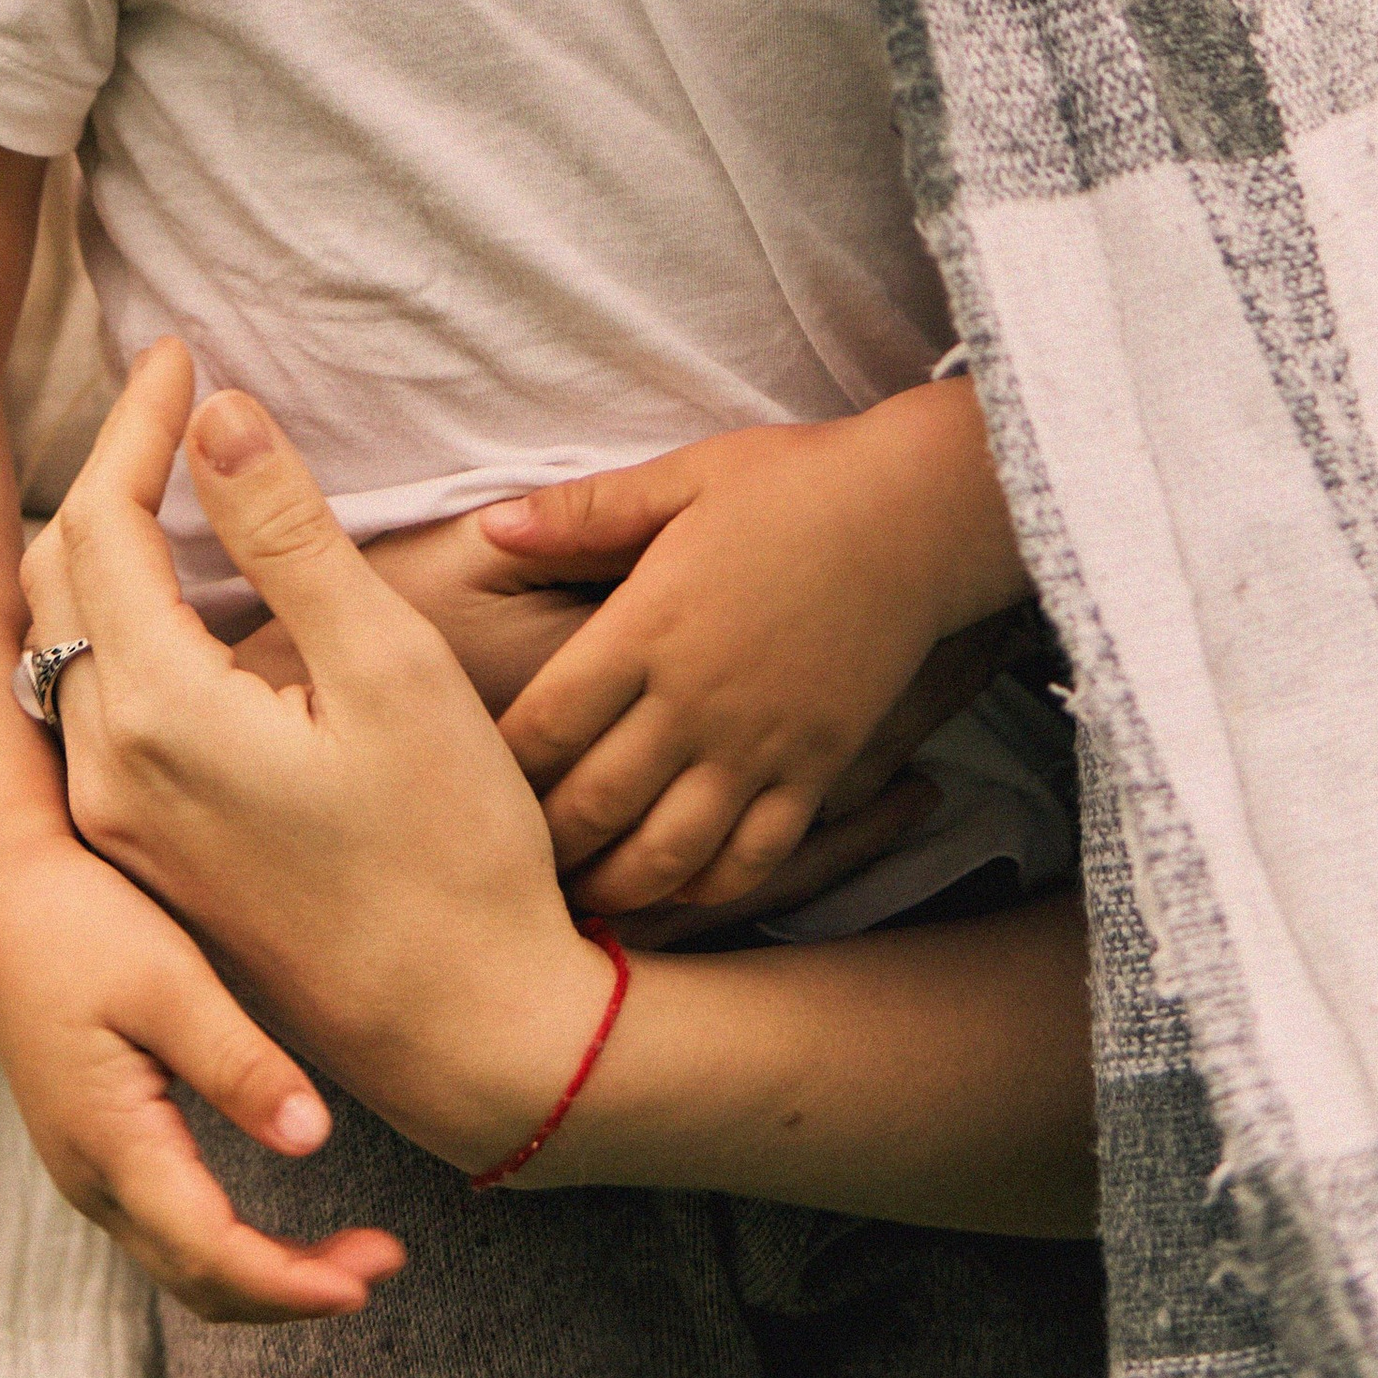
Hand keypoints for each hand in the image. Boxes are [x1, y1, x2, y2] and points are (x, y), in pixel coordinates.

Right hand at [0, 830, 401, 1322]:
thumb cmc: (80, 923)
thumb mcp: (168, 981)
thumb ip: (237, 1064)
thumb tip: (312, 1139)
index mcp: (110, 1142)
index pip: (212, 1253)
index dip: (294, 1282)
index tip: (369, 1277)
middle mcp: (92, 1177)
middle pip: (199, 1280)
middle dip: (293, 1290)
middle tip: (382, 1264)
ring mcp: (87, 1168)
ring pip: (182, 1266)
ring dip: (264, 1277)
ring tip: (347, 1260)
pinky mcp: (94, 1146)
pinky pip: (168, 1230)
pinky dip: (230, 1248)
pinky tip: (276, 1228)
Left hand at [29, 343, 614, 1181]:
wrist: (467, 1035)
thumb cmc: (452, 849)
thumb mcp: (389, 668)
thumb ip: (292, 534)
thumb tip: (220, 416)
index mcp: (159, 716)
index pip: (101, 523)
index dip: (136, 421)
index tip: (182, 350)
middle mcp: (107, 773)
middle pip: (60, 577)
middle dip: (107, 469)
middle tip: (168, 391)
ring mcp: (117, 825)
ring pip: (65, 644)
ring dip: (100, 545)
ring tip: (160, 470)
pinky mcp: (143, 858)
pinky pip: (88, 705)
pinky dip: (112, 622)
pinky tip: (166, 593)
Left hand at [483, 384, 1029, 918]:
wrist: (916, 514)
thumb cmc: (791, 483)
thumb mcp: (680, 477)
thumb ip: (584, 512)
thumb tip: (492, 526)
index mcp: (648, 627)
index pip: (546, 722)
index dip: (497, 765)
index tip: (461, 781)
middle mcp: (696, 699)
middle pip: (595, 803)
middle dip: (543, 845)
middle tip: (503, 863)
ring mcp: (759, 744)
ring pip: (669, 851)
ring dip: (617, 885)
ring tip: (581, 899)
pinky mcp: (816, 768)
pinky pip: (755, 856)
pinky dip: (710, 888)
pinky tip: (680, 890)